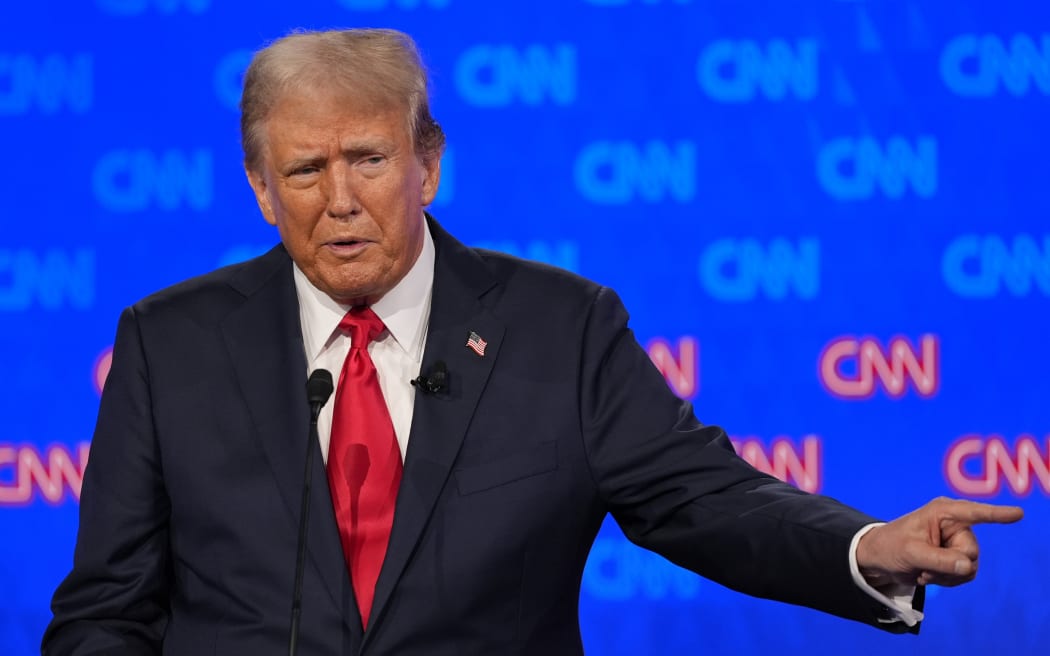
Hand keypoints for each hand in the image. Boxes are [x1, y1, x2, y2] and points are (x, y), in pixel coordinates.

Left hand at [856, 497, 1022, 588]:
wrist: (880, 559)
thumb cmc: (890, 547)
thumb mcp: (911, 553)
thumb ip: (939, 560)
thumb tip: (969, 566)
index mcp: (943, 512)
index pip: (975, 513)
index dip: (997, 514)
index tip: (1019, 514)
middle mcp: (954, 524)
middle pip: (971, 552)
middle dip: (949, 565)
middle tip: (924, 567)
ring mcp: (957, 542)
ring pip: (970, 567)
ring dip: (947, 575)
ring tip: (924, 570)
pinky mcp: (956, 557)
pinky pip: (965, 574)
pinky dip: (946, 580)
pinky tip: (928, 574)